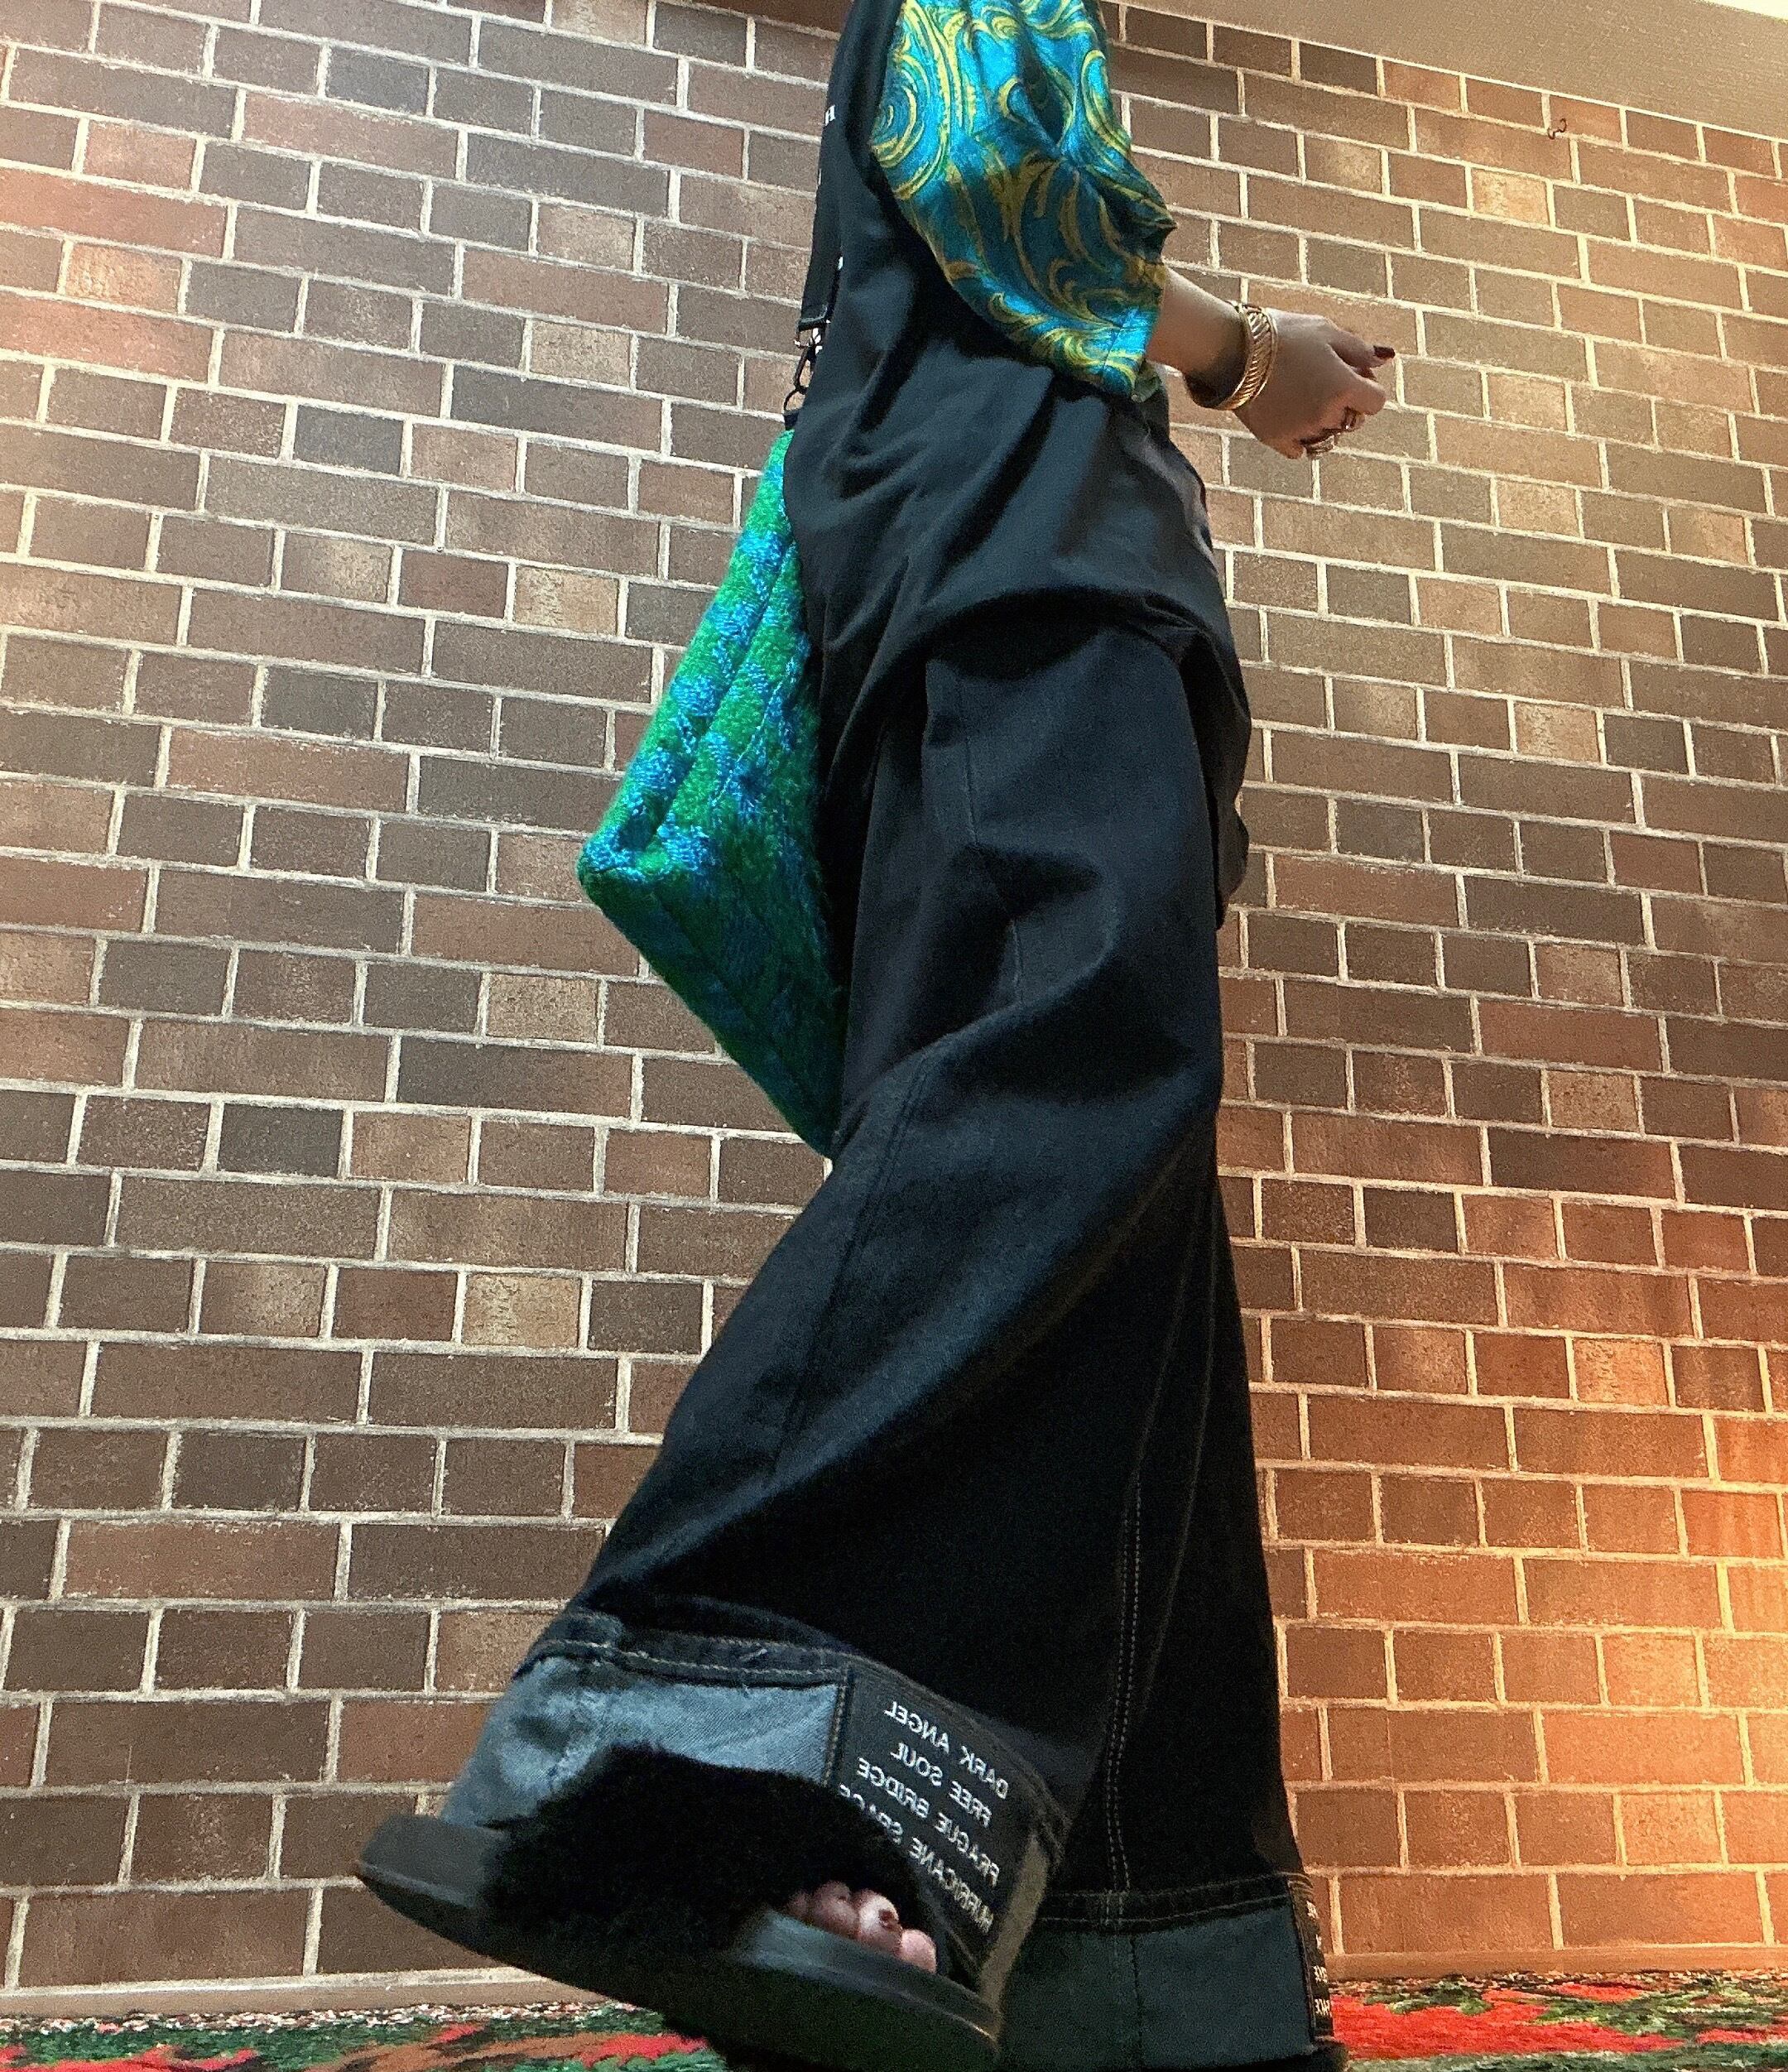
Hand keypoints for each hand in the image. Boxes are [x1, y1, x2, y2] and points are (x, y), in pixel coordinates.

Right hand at [1234, 310, 1394, 459]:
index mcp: (1343, 388)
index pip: (1376, 401)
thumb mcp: (1325, 330)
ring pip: (1327, 435)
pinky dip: (1301, 437)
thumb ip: (1359, 349)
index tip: (1351, 372)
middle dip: (1346, 403)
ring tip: (1302, 392)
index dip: (1367, 386)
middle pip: (1352, 420)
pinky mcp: (1276, 440)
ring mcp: (1301, 431)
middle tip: (1323, 377)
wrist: (1232, 350)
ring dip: (1323, 419)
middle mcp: (1326, 415)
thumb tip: (1384, 360)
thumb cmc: (1282, 334)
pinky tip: (1290, 415)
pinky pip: (1300, 450)